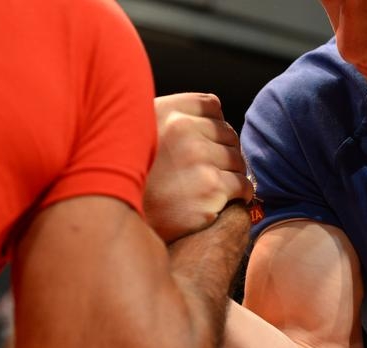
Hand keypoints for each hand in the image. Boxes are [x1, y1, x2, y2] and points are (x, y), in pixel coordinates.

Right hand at [144, 93, 253, 242]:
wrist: (123, 223)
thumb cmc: (134, 184)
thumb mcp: (139, 138)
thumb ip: (168, 120)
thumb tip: (214, 111)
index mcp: (164, 111)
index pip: (210, 106)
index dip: (213, 128)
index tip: (206, 145)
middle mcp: (181, 128)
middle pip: (228, 134)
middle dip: (223, 154)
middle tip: (209, 174)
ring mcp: (198, 157)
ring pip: (237, 160)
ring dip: (231, 175)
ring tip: (213, 190)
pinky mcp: (211, 187)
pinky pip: (242, 185)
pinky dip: (239, 194)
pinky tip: (225, 202)